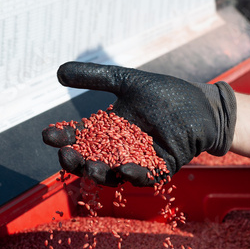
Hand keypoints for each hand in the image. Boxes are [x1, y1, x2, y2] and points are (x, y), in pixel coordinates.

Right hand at [43, 62, 236, 185]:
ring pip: (114, 173)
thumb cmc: (165, 94)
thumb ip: (96, 77)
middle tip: (65, 155)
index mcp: (109, 129)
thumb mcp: (127, 81)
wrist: (200, 105)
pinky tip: (124, 169)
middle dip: (75, 161)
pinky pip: (146, 176)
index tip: (48, 134)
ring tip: (89, 166)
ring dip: (100, 172)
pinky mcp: (161, 167)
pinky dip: (135, 175)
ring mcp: (140, 160)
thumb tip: (58, 72)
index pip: (80, 136)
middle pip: (91, 160)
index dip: (63, 137)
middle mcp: (120, 148)